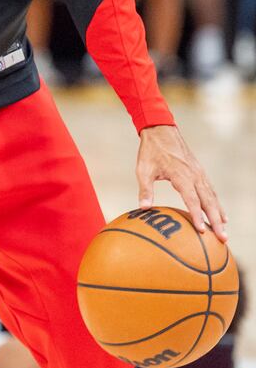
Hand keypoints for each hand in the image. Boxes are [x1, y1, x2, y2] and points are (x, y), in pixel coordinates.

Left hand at [136, 125, 227, 242]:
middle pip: (208, 201)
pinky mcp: (198, 171)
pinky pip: (210, 189)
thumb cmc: (150, 151)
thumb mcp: (143, 169)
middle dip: (216, 220)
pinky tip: (219, 213)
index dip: (197, 215)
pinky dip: (216, 202)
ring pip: (211, 196)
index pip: (192, 199)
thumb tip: (144, 208)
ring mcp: (198, 172)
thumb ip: (145, 189)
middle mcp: (193, 174)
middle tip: (223, 238)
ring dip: (218, 214)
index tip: (202, 230)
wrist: (160, 129)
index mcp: (180, 174)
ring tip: (224, 231)